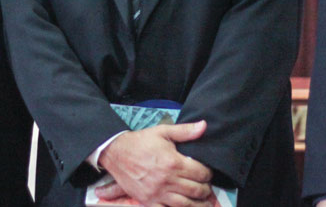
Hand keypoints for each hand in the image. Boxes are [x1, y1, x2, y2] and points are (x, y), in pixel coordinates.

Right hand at [97, 120, 213, 205]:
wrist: (117, 152)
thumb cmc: (141, 141)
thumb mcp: (163, 131)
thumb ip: (185, 131)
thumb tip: (204, 126)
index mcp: (173, 162)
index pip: (200, 173)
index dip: (208, 174)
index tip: (208, 174)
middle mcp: (167, 180)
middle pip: (195, 190)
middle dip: (205, 190)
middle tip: (207, 188)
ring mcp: (157, 193)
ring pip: (184, 204)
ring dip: (197, 205)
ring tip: (203, 203)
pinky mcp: (148, 201)